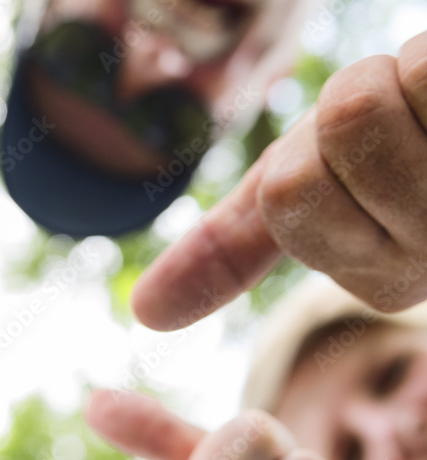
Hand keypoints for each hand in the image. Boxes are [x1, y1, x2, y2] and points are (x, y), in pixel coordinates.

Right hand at [131, 31, 426, 330]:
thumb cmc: (404, 141)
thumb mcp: (305, 193)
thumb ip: (225, 252)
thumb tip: (140, 314)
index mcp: (381, 277)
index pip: (289, 190)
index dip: (312, 144)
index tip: (360, 157)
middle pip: (343, 128)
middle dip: (365, 90)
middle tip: (412, 117)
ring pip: (389, 89)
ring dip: (413, 65)